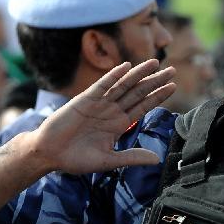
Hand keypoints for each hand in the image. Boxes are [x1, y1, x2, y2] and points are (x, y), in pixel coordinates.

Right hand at [28, 60, 175, 174]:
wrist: (50, 154)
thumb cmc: (76, 159)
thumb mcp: (108, 160)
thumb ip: (131, 157)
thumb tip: (157, 160)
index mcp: (119, 124)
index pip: (143, 106)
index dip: (158, 96)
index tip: (173, 86)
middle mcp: (112, 111)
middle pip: (138, 92)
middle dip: (155, 81)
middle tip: (172, 70)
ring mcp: (99, 103)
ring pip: (123, 85)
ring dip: (138, 74)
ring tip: (155, 63)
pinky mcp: (84, 100)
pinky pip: (102, 85)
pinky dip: (114, 76)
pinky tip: (126, 67)